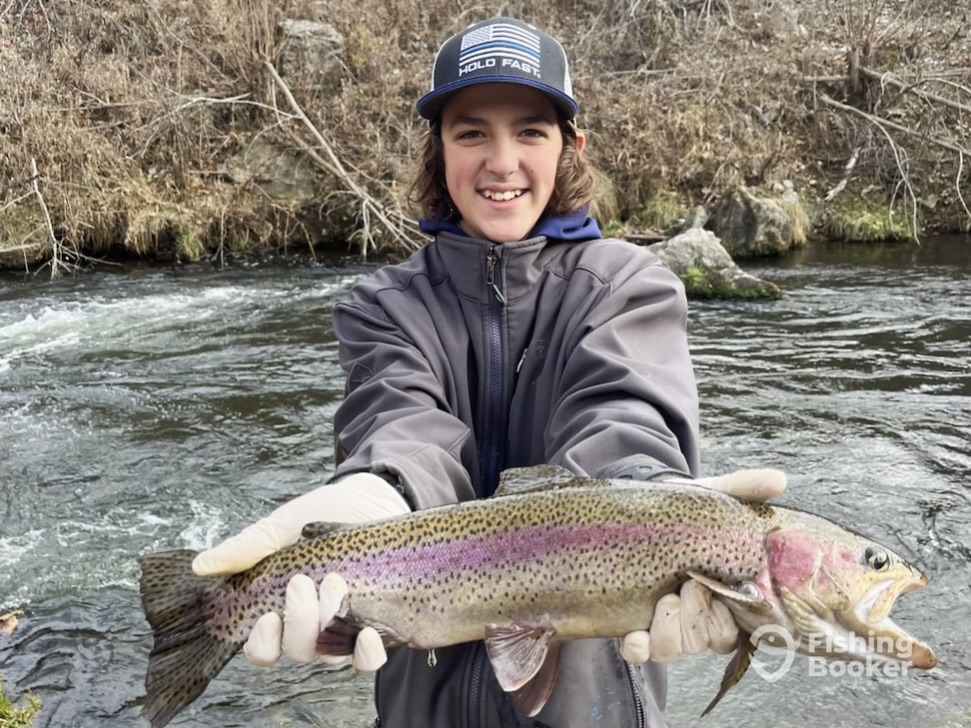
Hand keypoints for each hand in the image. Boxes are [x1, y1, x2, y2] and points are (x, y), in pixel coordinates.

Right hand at [192, 472, 410, 668]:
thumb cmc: (323, 512)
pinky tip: (368, 633)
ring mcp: (345, 627)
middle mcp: (312, 626)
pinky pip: (369, 659)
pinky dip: (367, 655)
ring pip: (329, 656)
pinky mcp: (379, 625)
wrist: (374, 497)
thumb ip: (248, 548)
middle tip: (304, 582)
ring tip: (336, 584)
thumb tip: (202, 567)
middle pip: (296, 651)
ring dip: (329, 626)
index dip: (262, 643)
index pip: (262, 648)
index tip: (267, 616)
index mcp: (282, 608)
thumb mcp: (282, 525)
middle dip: (299, 622)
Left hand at [619, 468, 786, 662]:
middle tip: (685, 587)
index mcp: (727, 591)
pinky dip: (637, 649)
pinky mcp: (639, 624)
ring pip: (676, 649)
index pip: (739, 627)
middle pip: (708, 640)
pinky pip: (642, 652)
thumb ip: (744, 488)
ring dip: (667, 630)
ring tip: (662, 600)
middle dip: (695, 619)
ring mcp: (669, 621)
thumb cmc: (686, 508)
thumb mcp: (713, 495)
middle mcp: (701, 612)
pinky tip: (632, 638)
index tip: (713, 591)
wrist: (643, 509)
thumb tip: (778, 479)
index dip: (726, 618)